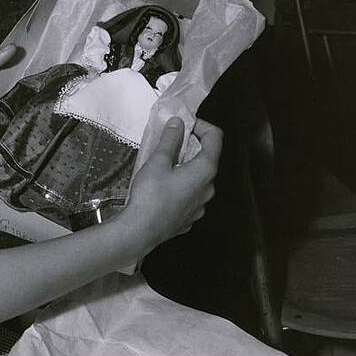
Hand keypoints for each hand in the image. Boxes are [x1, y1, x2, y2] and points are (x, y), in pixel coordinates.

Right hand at [114, 117, 220, 258]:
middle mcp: (209, 188)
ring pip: (198, 179)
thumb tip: (178, 122)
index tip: (182, 124)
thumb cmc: (151, 194)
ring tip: (163, 167)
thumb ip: (170, 139)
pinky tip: (163, 189)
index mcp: (205, 170)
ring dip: (185, 168)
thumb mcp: (158, 161)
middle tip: (168, 144)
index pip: (215, 138)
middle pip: (207, 159)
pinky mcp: (190, 218)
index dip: (201, 125)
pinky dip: (181, 186)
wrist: (140, 232)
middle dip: (190, 147)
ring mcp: (201, 206)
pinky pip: (190, 195)